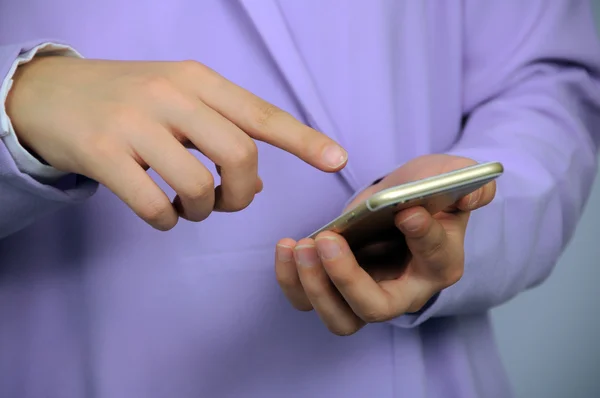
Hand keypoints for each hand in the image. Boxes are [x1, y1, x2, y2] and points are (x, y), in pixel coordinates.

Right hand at [7, 57, 346, 229]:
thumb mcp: (179, 102)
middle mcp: (171, 94)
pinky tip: (159, 213)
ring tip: (186, 207)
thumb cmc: (129, 100)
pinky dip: (165, 222)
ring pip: (197, 186)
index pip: (261, 114)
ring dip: (200, 211)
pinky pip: (153, 207)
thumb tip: (255, 188)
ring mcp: (135, 123)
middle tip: (225, 201)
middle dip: (242, 193)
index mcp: (198, 79)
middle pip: (239, 155)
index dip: (303, 140)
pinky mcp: (103, 153)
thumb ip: (221, 136)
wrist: (50, 94)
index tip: (337, 161)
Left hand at [274, 154, 495, 335]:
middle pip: (375, 308)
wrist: (400, 203)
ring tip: (301, 245)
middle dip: (347, 279)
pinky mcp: (335, 288)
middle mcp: (404, 291)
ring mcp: (366, 294)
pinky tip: (287, 246)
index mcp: (441, 263)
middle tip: (328, 240)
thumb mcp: (451, 177)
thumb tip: (472, 193)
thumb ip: (466, 182)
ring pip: (339, 318)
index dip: (422, 236)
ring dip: (314, 286)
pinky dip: (292, 280)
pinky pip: (309, 300)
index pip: (434, 258)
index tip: (407, 211)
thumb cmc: (425, 192)